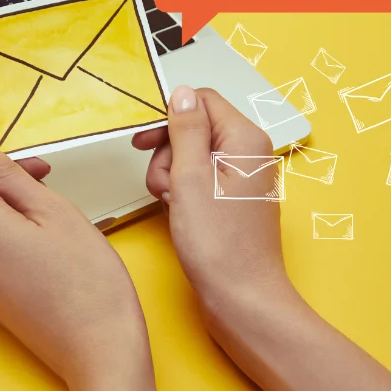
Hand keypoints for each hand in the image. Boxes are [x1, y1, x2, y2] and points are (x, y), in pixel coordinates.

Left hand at [0, 127, 151, 390]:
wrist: (99, 351)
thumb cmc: (87, 283)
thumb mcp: (52, 210)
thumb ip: (5, 173)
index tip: (34, 166)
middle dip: (8, 184)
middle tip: (54, 190)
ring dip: (15, 210)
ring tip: (57, 225)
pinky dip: (15, 237)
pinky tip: (50, 250)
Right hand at [132, 86, 295, 324]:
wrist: (241, 299)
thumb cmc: (219, 244)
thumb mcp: (191, 177)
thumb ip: (185, 130)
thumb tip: (181, 92)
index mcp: (245, 139)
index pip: (201, 102)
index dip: (168, 118)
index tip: (143, 142)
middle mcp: (248, 154)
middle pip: (193, 129)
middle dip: (168, 154)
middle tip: (167, 186)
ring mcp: (240, 179)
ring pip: (191, 157)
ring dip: (171, 177)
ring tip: (173, 205)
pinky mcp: (231, 201)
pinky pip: (198, 181)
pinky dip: (181, 193)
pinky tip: (179, 214)